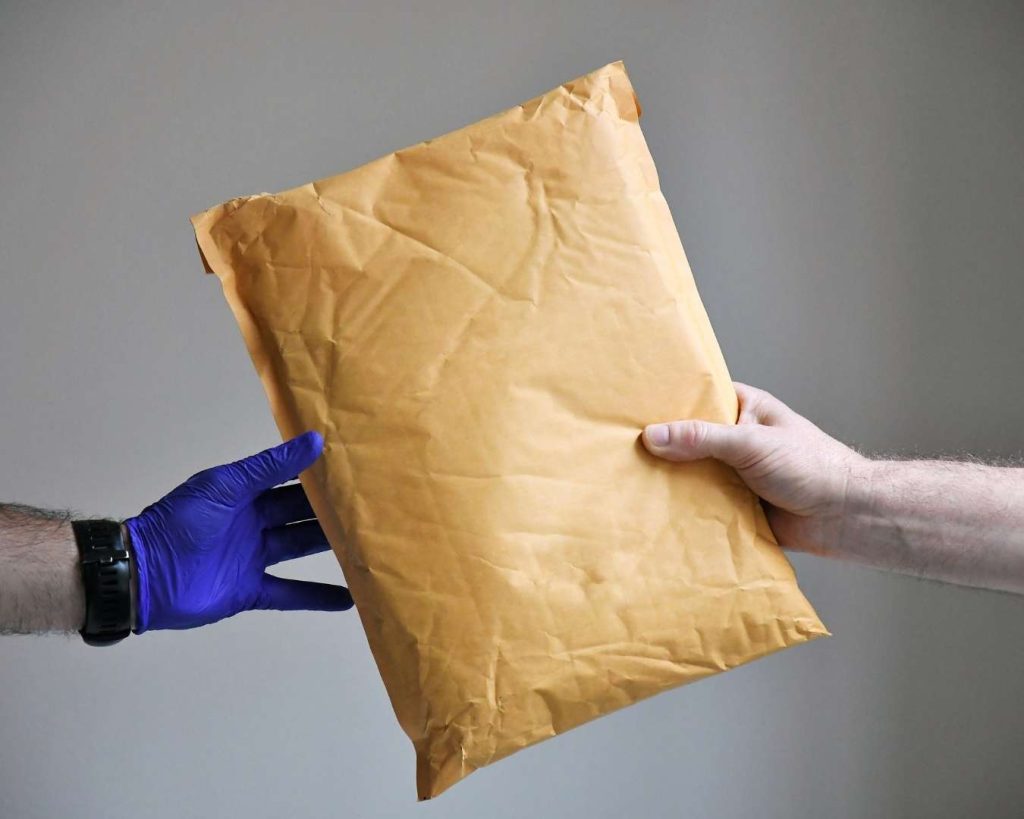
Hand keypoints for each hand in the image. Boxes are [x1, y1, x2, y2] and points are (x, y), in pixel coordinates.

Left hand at [125, 431, 351, 631]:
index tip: (353, 468)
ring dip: (329, 546)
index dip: (318, 475)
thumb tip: (316, 440)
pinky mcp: (249, 590)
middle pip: (299, 515)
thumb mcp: (226, 485)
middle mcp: (252, 522)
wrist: (144, 573)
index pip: (290, 481)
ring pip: (299, 548)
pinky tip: (349, 597)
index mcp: (245, 493)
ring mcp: (252, 557)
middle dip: (329, 510)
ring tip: (367, 543)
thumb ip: (270, 466)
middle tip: (369, 504)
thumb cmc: (182, 521)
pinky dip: (317, 596)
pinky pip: (290, 593)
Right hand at [642, 383, 868, 556]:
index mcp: (744, 410)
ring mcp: (733, 475)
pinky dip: (683, 510)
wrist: (844, 518)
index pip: (696, 398)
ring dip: (669, 481)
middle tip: (618, 448)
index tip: (629, 407)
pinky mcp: (733, 507)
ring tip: (626, 481)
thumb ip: (701, 439)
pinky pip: (700, 506)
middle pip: (687, 440)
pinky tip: (652, 511)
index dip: (666, 403)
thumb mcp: (751, 442)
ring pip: (691, 475)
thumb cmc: (811, 467)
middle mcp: (735, 440)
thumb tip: (652, 437)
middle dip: (660, 447)